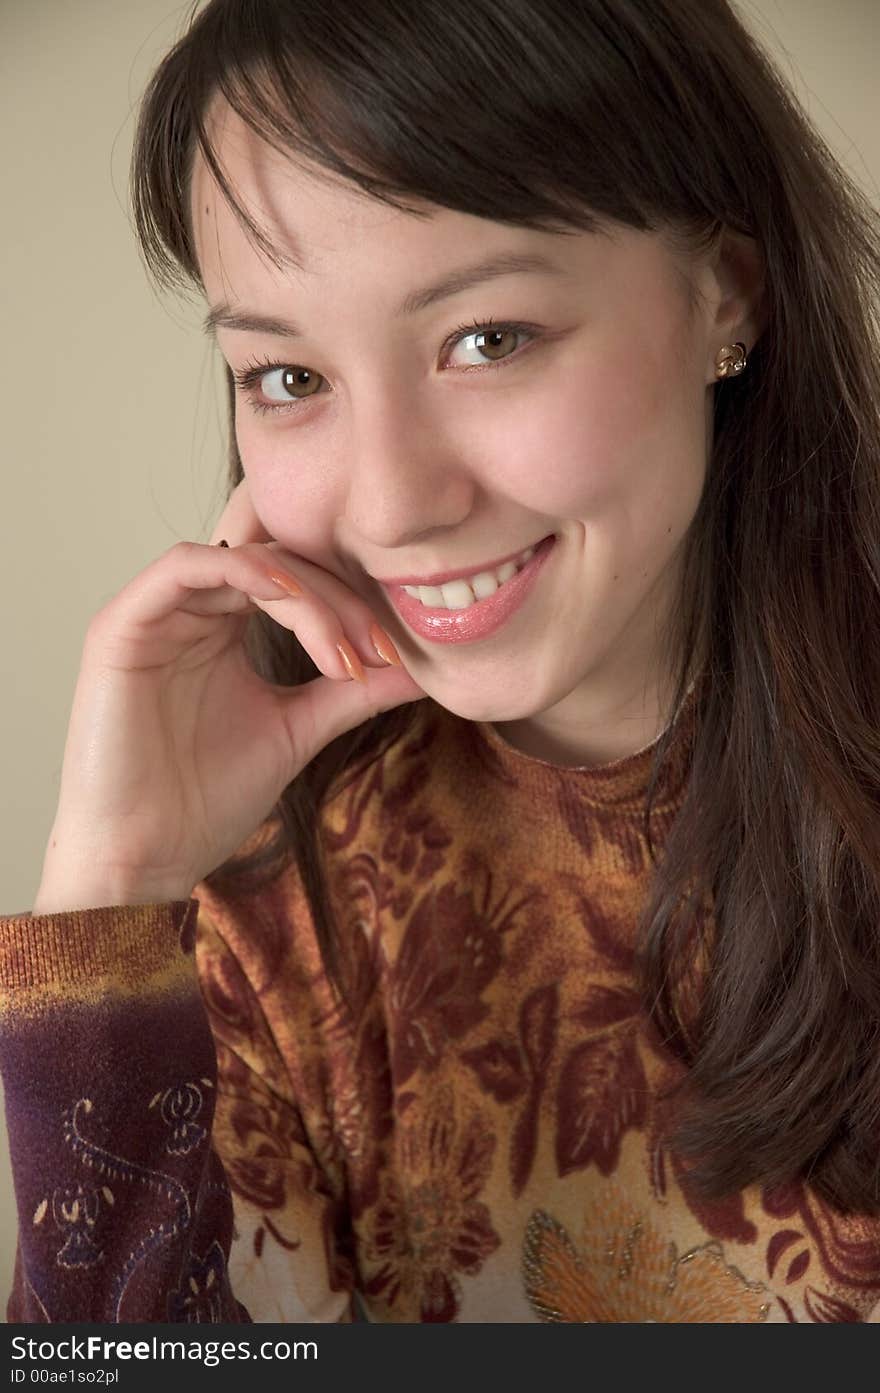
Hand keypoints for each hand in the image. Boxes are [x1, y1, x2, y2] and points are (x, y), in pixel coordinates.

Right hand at [37, 479, 424, 904]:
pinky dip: (245, 572)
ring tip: (343, 648)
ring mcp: (153, 614)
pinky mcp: (121, 624)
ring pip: (242, 558)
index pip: (294, 581)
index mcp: (222, 628)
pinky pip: (185, 565)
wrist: (150, 856)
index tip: (392, 656)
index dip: (350, 604)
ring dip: (303, 593)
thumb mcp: (298, 730)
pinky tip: (292, 606)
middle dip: (338, 600)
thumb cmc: (209, 800)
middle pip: (276, 563)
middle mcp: (188, 612)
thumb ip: (352, 692)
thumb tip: (422, 669)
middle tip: (378, 650)